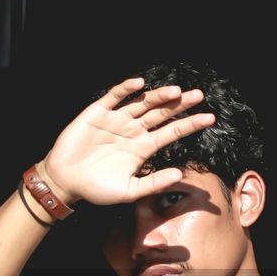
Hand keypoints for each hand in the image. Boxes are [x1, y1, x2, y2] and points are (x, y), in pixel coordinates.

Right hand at [41, 77, 214, 206]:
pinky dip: (125, 89)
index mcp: (144, 148)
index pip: (171, 132)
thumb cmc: (98, 188)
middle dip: (180, 104)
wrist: (66, 181)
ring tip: (176, 92)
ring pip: (142, 104)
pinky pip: (114, 97)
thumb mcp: (130, 191)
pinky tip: (138, 84)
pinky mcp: (98, 113)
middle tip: (199, 95)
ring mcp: (117, 120)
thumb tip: (180, 175)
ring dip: (158, 96)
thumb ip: (154, 183)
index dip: (190, 125)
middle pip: (161, 113)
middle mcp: (134, 130)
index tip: (210, 118)